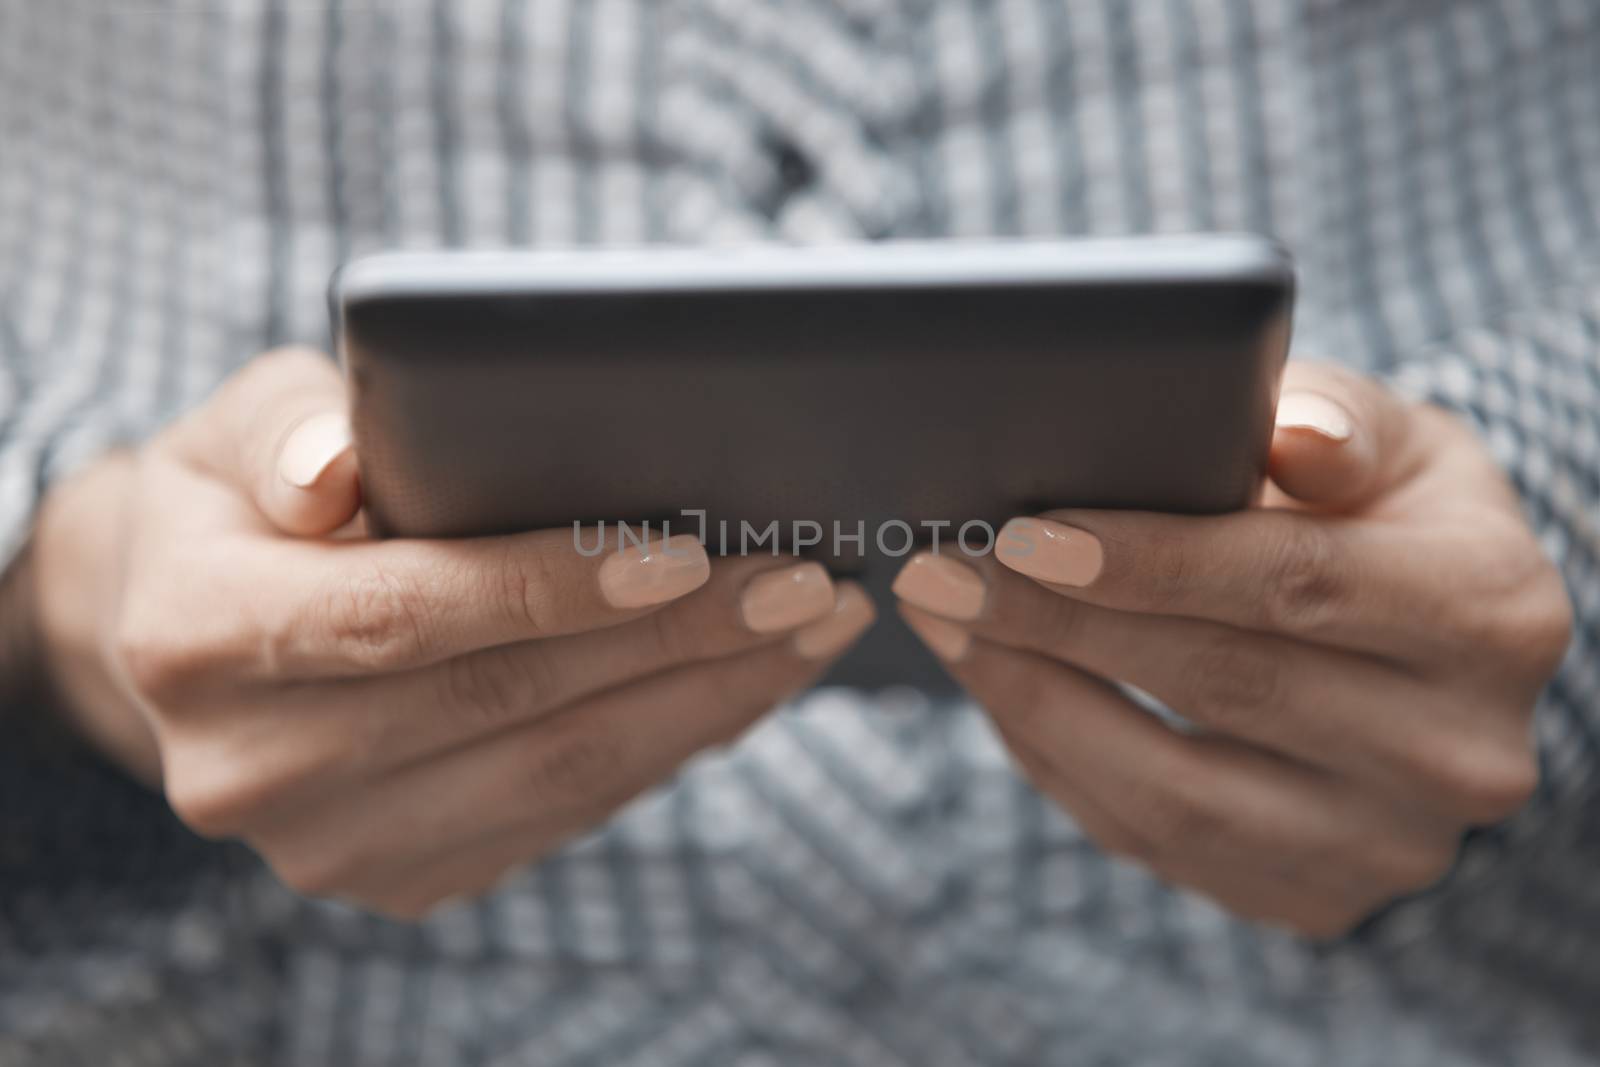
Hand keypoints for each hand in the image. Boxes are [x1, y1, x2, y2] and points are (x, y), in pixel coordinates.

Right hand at [32, 347, 873, 918]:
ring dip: (704, 701)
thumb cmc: (245, 500)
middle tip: (805, 581)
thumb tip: (338, 474)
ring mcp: (328, 844)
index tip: (690, 550)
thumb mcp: (243, 426)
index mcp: (195, 635)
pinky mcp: (401, 877)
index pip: (403, 613)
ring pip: (557, 776)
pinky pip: (565, 815)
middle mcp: (248, 767)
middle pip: (505, 702)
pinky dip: (668, 747)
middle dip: (677, 639)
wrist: (197, 633)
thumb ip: (288, 428)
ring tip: (808, 631)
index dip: (551, 584)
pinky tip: (743, 686)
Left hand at [892, 361, 1571, 937]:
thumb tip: (1286, 434)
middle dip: (1055, 625)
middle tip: (938, 571)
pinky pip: (1155, 841)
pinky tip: (1002, 690)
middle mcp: (1457, 752)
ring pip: (1175, 791)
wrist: (1432, 656)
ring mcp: (1386, 846)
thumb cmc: (1389, 518)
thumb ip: (1338, 421)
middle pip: (1223, 687)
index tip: (1018, 535)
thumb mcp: (1394, 444)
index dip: (1147, 562)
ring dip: (1033, 703)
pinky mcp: (1314, 897)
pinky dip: (1060, 763)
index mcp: (1489, 614)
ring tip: (945, 628)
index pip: (1295, 585)